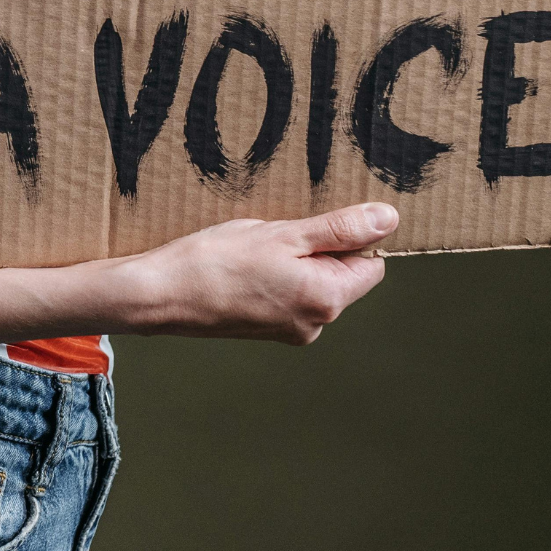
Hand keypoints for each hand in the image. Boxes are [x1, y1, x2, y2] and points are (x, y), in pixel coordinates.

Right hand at [117, 203, 397, 344]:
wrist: (160, 295)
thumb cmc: (217, 261)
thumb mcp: (283, 233)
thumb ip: (340, 229)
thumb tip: (389, 220)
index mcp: (327, 299)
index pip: (370, 264)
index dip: (347, 237)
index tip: (310, 223)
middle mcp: (315, 324)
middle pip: (340, 275)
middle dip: (315, 249)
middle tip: (276, 233)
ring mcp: (289, 331)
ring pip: (311, 284)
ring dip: (292, 261)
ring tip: (252, 248)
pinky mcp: (265, 330)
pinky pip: (286, 295)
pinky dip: (273, 276)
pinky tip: (241, 265)